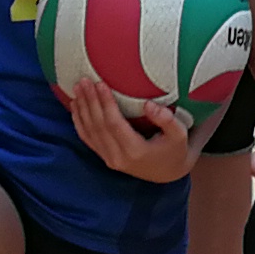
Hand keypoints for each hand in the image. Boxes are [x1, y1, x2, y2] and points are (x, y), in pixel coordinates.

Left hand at [64, 78, 200, 183]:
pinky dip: (79, 122)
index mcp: (135, 151)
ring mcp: (109, 159)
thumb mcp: (179, 135)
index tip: (100, 83)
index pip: (114, 124)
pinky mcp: (105, 158)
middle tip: (83, 81)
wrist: (168, 173)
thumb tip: (148, 104)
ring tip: (77, 88)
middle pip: (98, 126)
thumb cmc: (174, 150)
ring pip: (89, 132)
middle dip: (90, 101)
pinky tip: (75, 106)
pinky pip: (88, 139)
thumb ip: (166, 119)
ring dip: (82, 109)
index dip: (105, 103)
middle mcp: (118, 157)